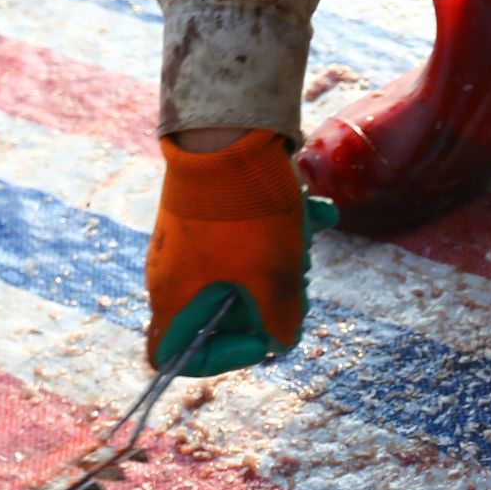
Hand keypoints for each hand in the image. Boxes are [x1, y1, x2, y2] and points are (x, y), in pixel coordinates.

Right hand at [145, 129, 324, 374]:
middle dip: (267, 305)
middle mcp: (171, 271)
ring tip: (306, 242)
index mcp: (174, 297)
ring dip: (280, 265)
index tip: (260, 338)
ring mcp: (187, 240)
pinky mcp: (204, 211)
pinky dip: (279, 232)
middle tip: (298, 287)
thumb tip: (282, 340)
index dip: (221, 359)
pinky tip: (319, 213)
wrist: (229, 130)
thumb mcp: (276, 279)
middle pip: (220, 314)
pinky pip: (242, 237)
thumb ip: (282, 322)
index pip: (171, 355)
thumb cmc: (247, 215)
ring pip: (239, 273)